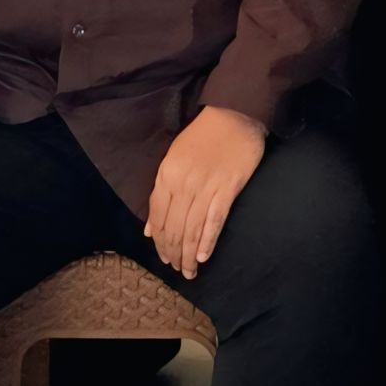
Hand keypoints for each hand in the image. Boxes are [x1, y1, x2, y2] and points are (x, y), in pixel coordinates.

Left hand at [146, 106, 267, 275]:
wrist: (235, 114)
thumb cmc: (202, 135)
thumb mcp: (174, 158)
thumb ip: (162, 193)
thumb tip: (150, 229)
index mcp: (167, 175)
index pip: (158, 217)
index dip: (160, 241)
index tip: (165, 257)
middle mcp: (183, 184)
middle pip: (174, 227)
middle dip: (174, 253)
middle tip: (178, 270)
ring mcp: (206, 187)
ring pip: (192, 229)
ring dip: (189, 254)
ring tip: (190, 271)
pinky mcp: (228, 188)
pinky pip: (214, 220)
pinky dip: (207, 240)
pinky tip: (203, 256)